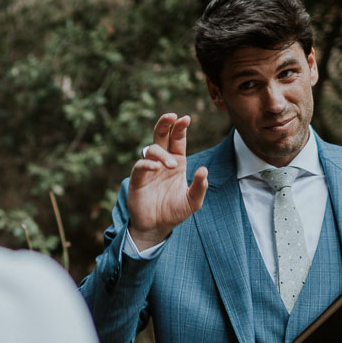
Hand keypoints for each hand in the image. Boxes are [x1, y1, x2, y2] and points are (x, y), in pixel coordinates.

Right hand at [127, 114, 208, 249]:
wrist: (156, 227)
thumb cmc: (175, 212)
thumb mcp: (193, 202)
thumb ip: (199, 187)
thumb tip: (204, 170)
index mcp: (177, 162)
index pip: (178, 140)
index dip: (180, 128)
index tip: (186, 118)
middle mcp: (162, 162)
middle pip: (161, 136)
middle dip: (165, 123)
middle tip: (172, 116)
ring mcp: (149, 169)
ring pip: (152, 149)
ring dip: (162, 153)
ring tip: (172, 166)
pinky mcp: (137, 179)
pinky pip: (140, 166)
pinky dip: (147, 164)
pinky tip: (156, 168)